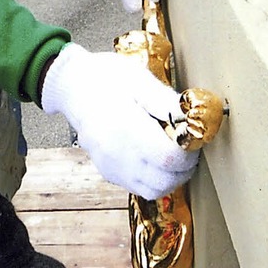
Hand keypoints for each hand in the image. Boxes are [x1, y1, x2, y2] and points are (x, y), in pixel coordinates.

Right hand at [41, 43, 198, 199]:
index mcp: (126, 127)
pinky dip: (154, 179)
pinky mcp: (108, 172)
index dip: (189, 152)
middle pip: (165, 180)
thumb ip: (166, 102)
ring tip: (170, 152)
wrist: (73, 85)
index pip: (169, 158)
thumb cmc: (106, 77)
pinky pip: (139, 187)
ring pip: (154, 190)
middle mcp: (117, 153)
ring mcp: (111, 165)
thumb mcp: (139, 79)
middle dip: (184, 167)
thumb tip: (194, 119)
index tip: (190, 137)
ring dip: (171, 177)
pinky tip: (153, 157)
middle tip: (185, 145)